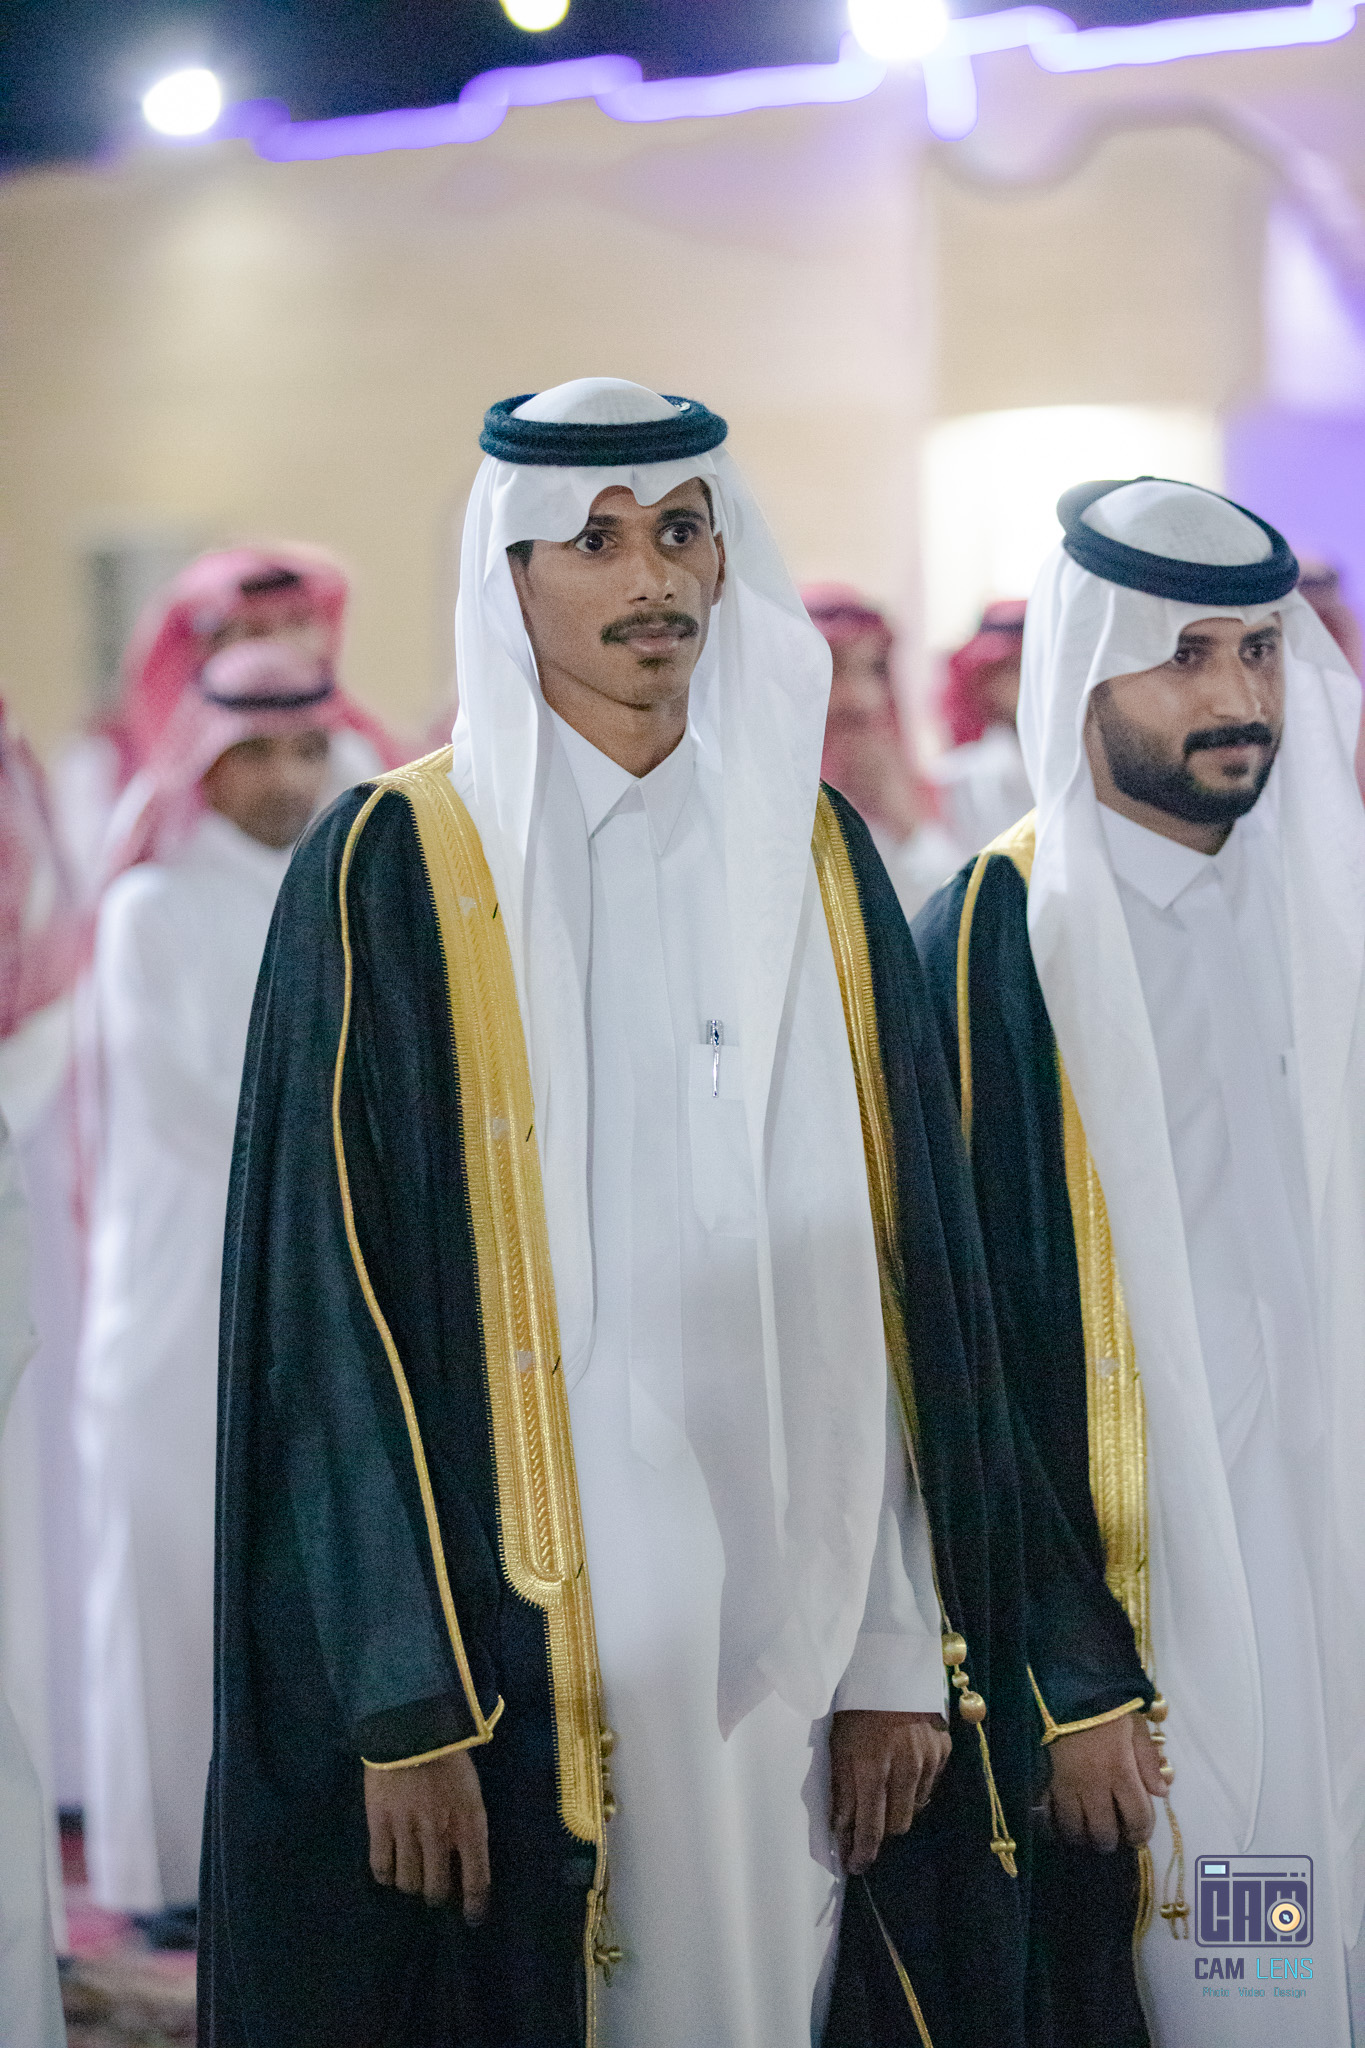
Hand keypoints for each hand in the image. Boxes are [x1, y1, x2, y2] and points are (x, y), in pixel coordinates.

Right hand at [364, 1749, 490, 1921]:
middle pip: (437, 1889)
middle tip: (436, 1890)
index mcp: (471, 1824)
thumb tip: (465, 1857)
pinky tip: (388, 1869)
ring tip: (412, 1875)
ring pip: (408, 1882)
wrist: (412, 1724)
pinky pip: (381, 1866)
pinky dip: (385, 1874)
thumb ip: (469, 1823)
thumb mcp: (472, 1790)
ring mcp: (408, 1831)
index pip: (477, 1880)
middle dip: (438, 1896)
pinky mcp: (379, 1824)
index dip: (475, 1906)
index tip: (473, 1919)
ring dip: (412, 1884)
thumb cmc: (449, 1755)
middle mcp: (440, 1834)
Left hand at [829, 1710, 951, 1875]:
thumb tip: (841, 1832)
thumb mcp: (839, 1745)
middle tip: (867, 1824)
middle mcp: (906, 1769)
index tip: (855, 1866)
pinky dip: (915, 1789)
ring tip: (884, 1792)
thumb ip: (842, 1790)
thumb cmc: (857, 1706)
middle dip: (881, 1830)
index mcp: (873, 1768)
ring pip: (915, 1808)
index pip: (871, 1826)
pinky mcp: (944, 1751)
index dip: (863, 1852)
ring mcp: (929, 1761)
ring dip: (898, 1809)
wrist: (893, 1668)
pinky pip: (930, 1786)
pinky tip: (903, 1773)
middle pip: (898, 1825)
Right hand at [1044, 1712, 1167, 1852]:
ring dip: (1082, 1836)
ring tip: (1086, 1831)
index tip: (1139, 1835)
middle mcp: (1094, 1785)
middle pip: (1103, 1832)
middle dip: (1110, 1841)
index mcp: (1121, 1772)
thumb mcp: (1136, 1727)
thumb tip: (1162, 1792)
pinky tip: (1058, 1821)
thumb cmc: (1107, 1704)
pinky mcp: (1044, 1777)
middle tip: (1112, 1836)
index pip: (1137, 1818)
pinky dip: (1053, 1823)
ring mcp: (1066, 1784)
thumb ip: (1149, 1761)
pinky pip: (1046, 1813)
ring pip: (1072, 1829)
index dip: (1141, 1833)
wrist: (1066, 1684)